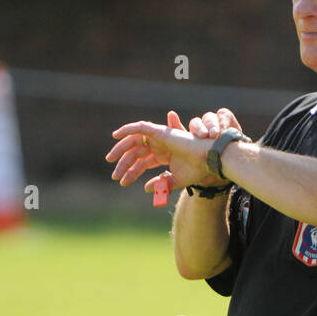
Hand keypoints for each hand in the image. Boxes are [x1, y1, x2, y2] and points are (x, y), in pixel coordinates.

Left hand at [107, 107, 237, 191]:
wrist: (206, 159)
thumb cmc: (196, 169)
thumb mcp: (175, 180)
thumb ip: (161, 184)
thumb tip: (145, 188)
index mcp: (164, 155)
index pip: (142, 163)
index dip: (131, 172)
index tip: (122, 182)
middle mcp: (160, 145)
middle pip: (136, 153)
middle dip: (124, 164)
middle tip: (114, 176)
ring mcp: (159, 138)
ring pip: (134, 141)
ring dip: (121, 149)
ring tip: (110, 160)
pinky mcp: (159, 131)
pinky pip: (139, 127)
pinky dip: (127, 129)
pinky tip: (115, 136)